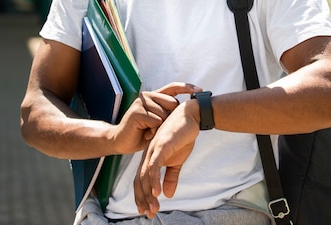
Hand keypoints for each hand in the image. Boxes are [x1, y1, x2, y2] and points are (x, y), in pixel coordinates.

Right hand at [111, 83, 199, 154]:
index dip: (187, 87)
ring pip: (165, 114)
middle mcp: (147, 95)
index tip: (201, 90)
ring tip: (148, 131)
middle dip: (169, 119)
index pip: (173, 87)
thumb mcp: (157, 120)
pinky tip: (144, 133)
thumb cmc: (141, 132)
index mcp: (154, 95)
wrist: (120, 141)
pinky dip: (152, 131)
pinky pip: (156, 121)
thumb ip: (167, 112)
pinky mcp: (137, 112)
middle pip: (172, 104)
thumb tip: (185, 109)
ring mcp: (141, 102)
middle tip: (156, 127)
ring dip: (159, 127)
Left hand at [134, 99, 200, 217]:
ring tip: (153, 208)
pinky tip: (157, 192)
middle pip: (140, 180)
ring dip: (149, 194)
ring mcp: (153, 150)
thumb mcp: (178, 160)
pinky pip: (154, 166)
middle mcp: (148, 154)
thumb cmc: (182, 136)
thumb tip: (168, 195)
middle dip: (143, 199)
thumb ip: (171, 177)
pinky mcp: (161, 146)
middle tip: (148, 214)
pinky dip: (154, 180)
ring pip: (145, 176)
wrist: (190, 117)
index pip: (141, 180)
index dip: (142, 196)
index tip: (146, 211)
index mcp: (151, 157)